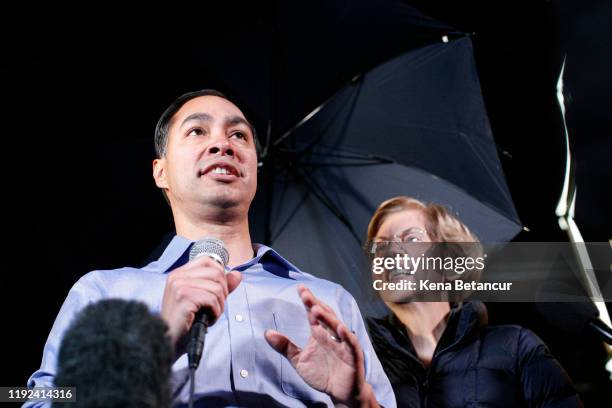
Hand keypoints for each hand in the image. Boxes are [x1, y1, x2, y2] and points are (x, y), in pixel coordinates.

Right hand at [161, 256, 241, 344]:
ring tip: (210, 315)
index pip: (207, 261)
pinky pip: (212, 300)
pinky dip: (215, 313)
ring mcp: (179, 286)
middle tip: (214, 307)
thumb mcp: (203, 301)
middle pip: (216, 273)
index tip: (218, 291)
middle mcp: (177, 276)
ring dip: (219, 306)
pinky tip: (208, 320)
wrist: (169, 343)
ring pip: (217, 288)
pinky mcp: (183, 298)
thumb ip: (220, 286)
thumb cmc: (185, 324)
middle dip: (223, 293)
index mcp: (179, 274)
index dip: (220, 275)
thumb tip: (237, 274)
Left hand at [265, 285, 377, 406]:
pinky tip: (341, 329)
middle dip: (316, 304)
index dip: (308, 301)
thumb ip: (285, 346)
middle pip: (325, 316)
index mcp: (320, 333)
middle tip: (305, 294)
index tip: (300, 288)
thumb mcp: (299, 360)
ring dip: (327, 317)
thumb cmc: (322, 374)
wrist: (340, 393)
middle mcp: (332, 335)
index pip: (314, 314)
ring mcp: (344, 344)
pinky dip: (347, 336)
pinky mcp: (353, 356)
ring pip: (337, 327)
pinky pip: (351, 344)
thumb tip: (267, 332)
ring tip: (316, 308)